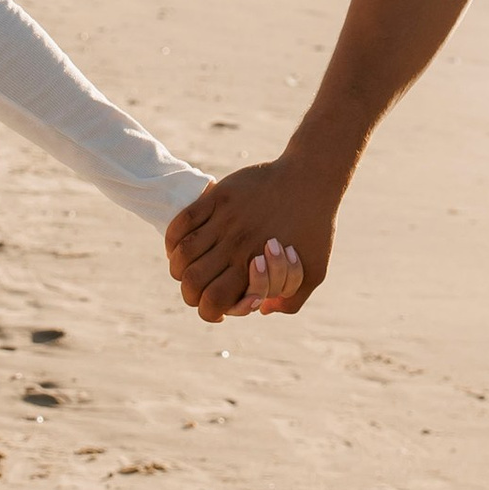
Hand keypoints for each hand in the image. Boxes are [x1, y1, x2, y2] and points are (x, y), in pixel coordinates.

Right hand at [167, 161, 340, 322]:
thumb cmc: (315, 227)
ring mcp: (224, 220)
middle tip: (198, 290)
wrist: (311, 178)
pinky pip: (183, 221)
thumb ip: (291, 300)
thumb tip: (261, 310)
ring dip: (178, 268)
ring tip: (186, 269)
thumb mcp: (315, 272)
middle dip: (190, 294)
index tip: (216, 308)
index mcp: (257, 267)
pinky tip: (178, 247)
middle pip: (192, 281)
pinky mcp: (218, 197)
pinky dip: (173, 239)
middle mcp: (236, 245)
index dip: (209, 311)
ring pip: (182, 254)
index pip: (214, 301)